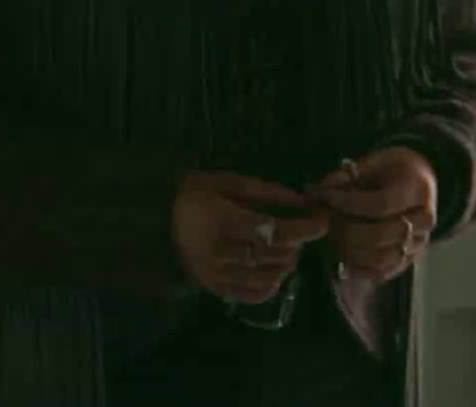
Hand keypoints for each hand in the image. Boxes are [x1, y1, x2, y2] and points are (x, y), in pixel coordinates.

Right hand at [170, 171, 329, 304]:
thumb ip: (264, 191)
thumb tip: (301, 202)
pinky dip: (272, 283)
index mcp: (219, 219)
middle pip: (274, 254)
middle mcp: (217, 252)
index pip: (273, 230)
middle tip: (296, 229)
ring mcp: (215, 274)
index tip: (322, 220)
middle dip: (296, 242)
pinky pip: (254, 294)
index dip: (304, 228)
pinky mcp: (214, 289)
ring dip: (286, 262)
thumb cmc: (192, 195)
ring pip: (269, 277)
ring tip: (282, 247)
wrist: (153, 222)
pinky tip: (270, 268)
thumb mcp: (225, 182)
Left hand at [305, 147, 437, 282]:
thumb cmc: (391, 169)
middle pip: (380, 235)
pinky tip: (340, 255)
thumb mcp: (372, 163)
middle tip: (325, 220)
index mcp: (416, 190)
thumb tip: (319, 192)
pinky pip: (382, 272)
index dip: (348, 204)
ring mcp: (419, 243)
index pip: (380, 205)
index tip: (326, 197)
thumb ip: (347, 177)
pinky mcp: (410, 259)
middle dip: (345, 230)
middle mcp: (424, 220)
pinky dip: (358, 268)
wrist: (417, 181)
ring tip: (331, 236)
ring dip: (349, 250)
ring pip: (381, 258)